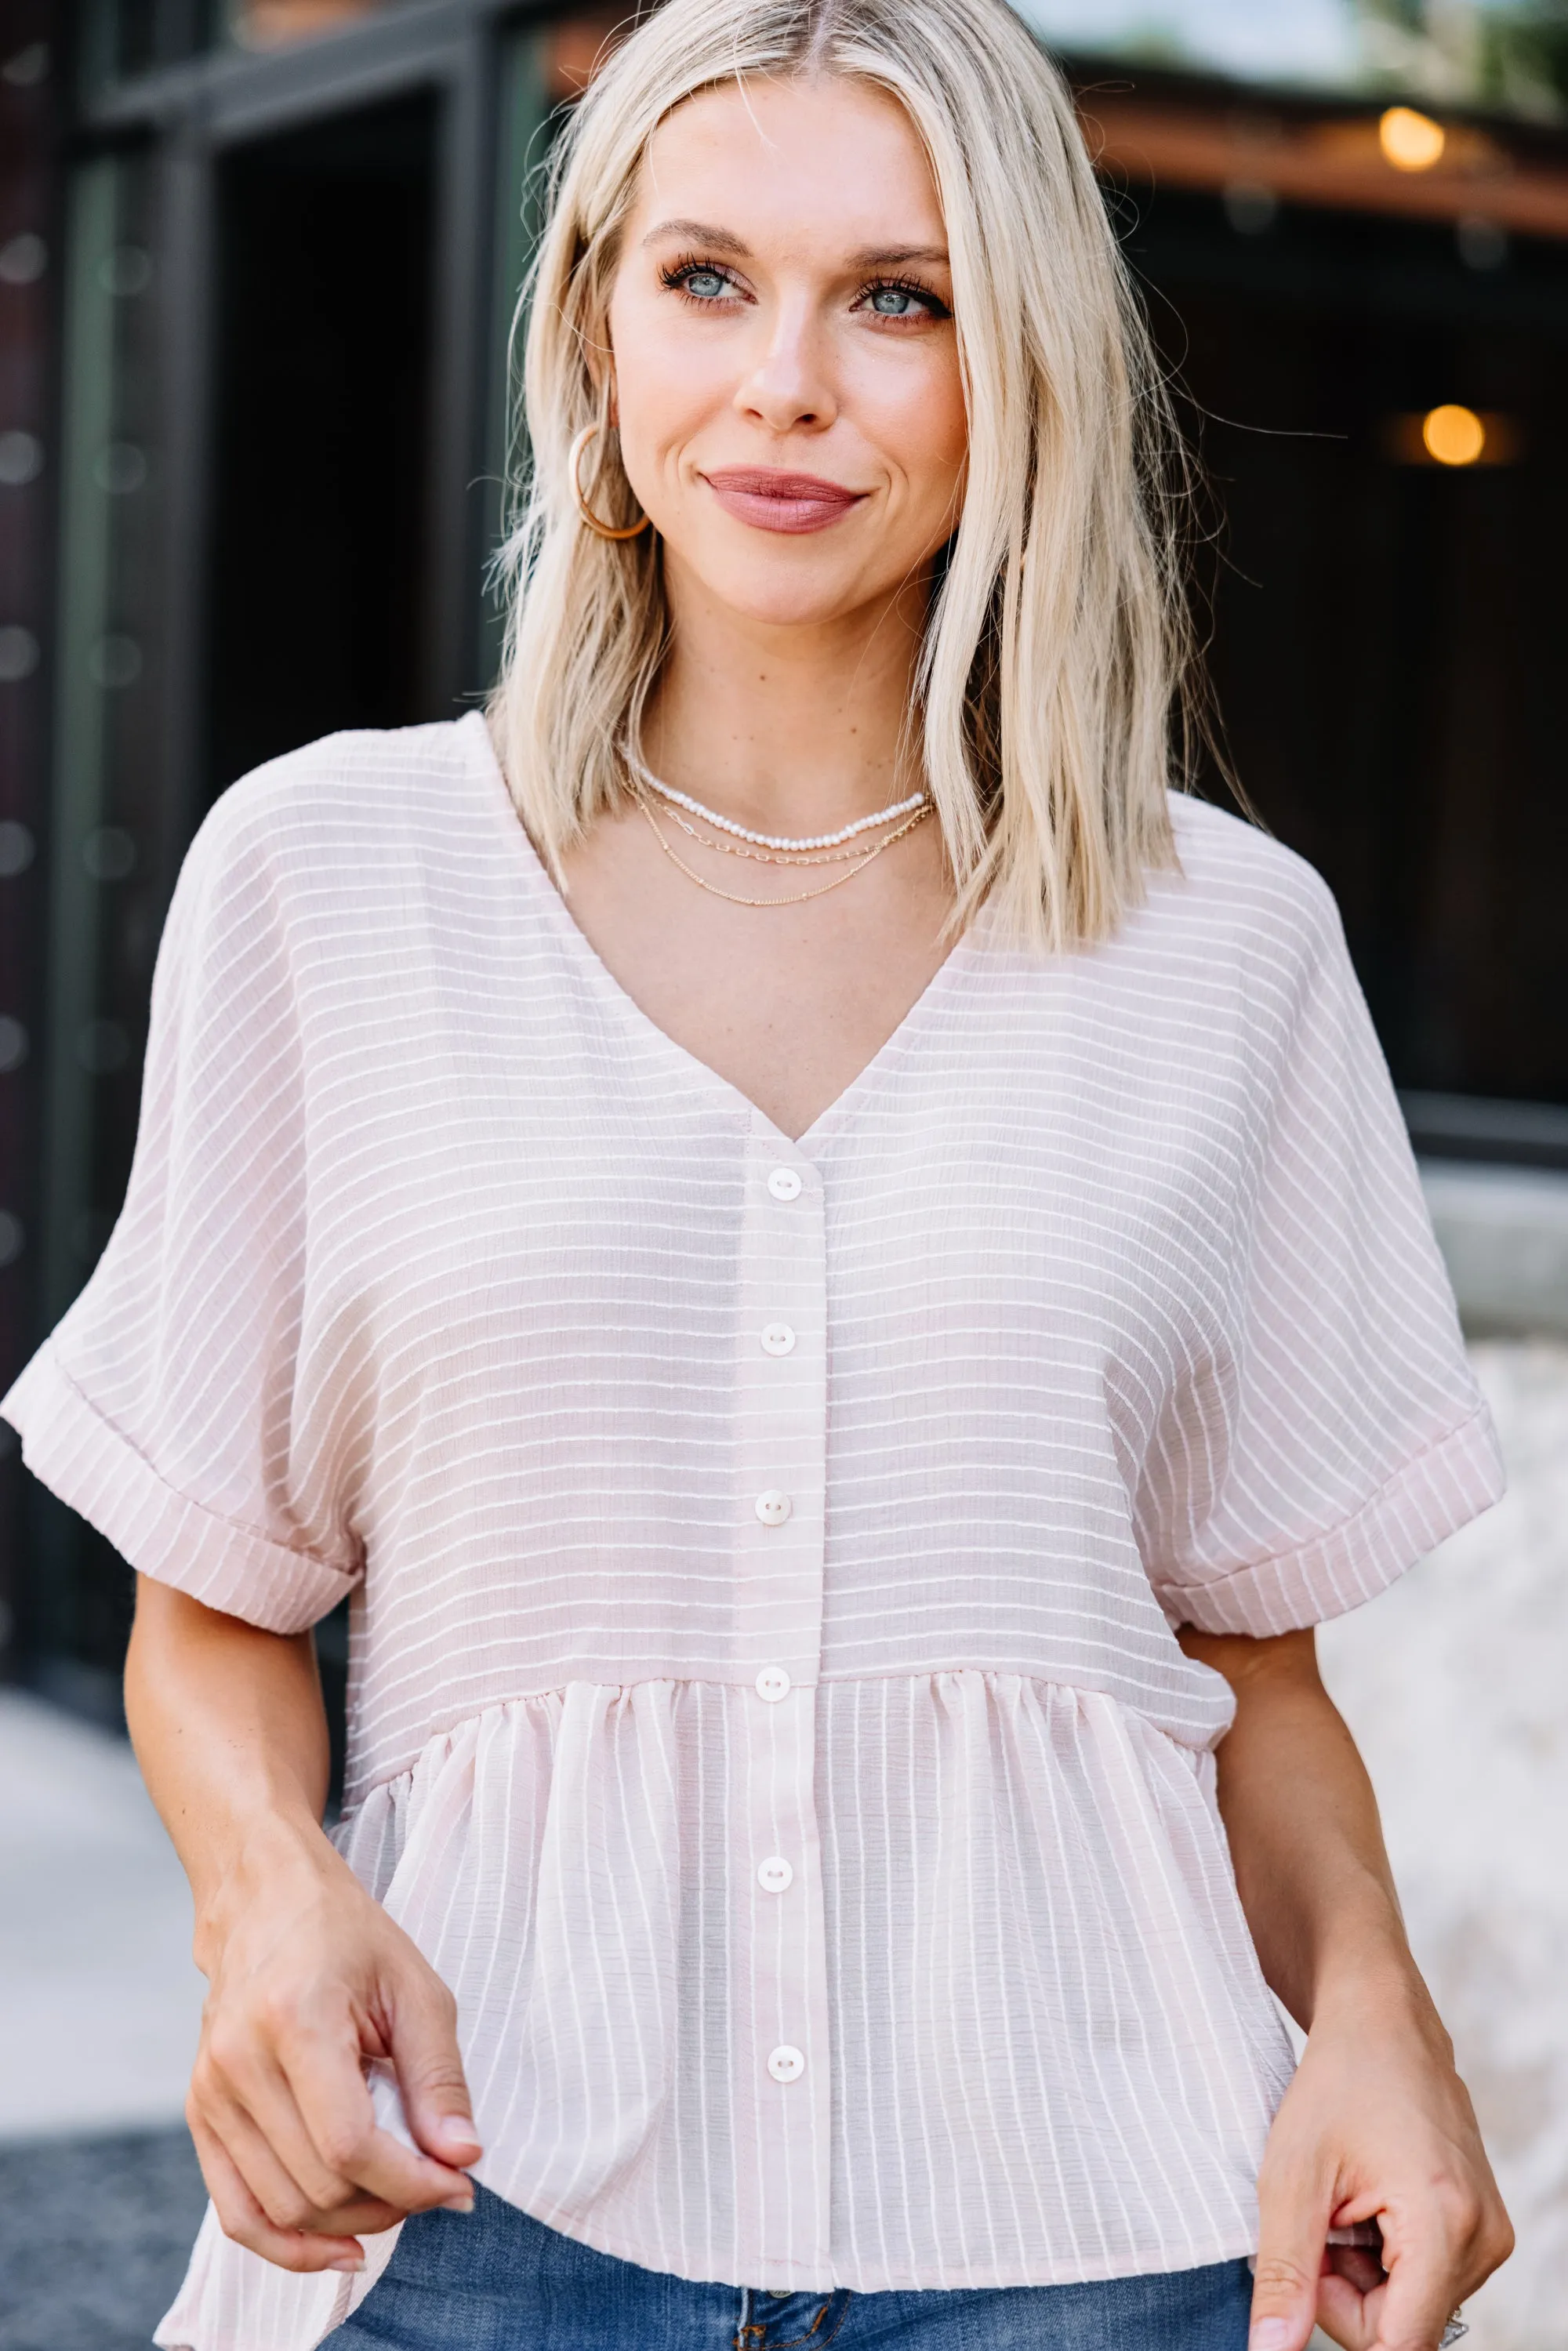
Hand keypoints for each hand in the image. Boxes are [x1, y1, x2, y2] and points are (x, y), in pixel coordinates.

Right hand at [187, 1811, 480, 2273]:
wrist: (264, 1900)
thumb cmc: (347, 1936)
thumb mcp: (415, 1987)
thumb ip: (439, 2077)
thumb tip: (462, 2158)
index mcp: (295, 2020)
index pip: (348, 2145)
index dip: (411, 2182)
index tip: (458, 2182)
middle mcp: (239, 2062)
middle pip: (318, 2184)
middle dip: (392, 2202)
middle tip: (440, 2182)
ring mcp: (210, 2092)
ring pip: (283, 2207)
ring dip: (351, 2222)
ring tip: (399, 2193)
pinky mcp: (201, 2113)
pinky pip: (237, 2211)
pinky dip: (288, 2243)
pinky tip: (341, 2246)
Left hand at [1247, 1971, 1511, 2350]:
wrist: (1381, 2020)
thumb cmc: (1337, 2081)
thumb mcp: (1292, 2174)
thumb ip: (1286, 2273)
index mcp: (1446, 2225)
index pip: (1398, 2345)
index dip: (1336, 2315)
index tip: (1305, 2257)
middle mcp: (1484, 2238)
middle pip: (1400, 2328)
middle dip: (1342, 2286)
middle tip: (1317, 2213)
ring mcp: (1489, 2233)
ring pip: (1409, 2306)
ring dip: (1359, 2269)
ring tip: (1341, 2197)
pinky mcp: (1481, 2226)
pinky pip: (1424, 2279)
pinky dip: (1382, 2254)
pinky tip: (1365, 2200)